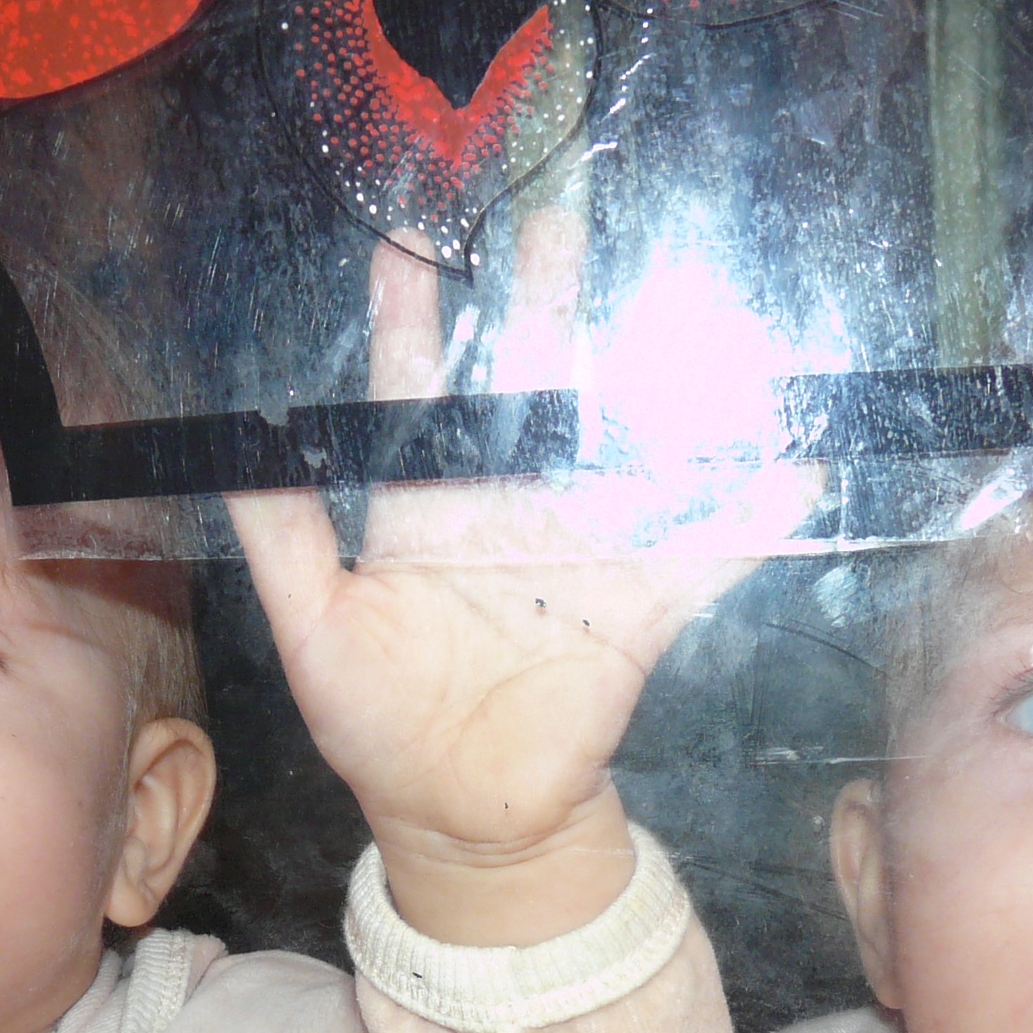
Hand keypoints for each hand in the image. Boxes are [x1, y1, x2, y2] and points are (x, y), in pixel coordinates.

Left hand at [227, 214, 816, 945]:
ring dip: (647, 381)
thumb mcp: (312, 631)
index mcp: (422, 511)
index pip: (412, 391)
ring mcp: (574, 557)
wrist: (462, 820)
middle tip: (551, 212)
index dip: (409, 316)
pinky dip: (745, 522)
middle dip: (538, 298)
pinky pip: (695, 561)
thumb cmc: (375, 726)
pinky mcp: (631, 614)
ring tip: (676, 299)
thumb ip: (286, 539)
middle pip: (525, 388)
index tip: (406, 238)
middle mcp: (502, 514)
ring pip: (615, 448)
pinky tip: (789, 471)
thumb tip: (243, 446)